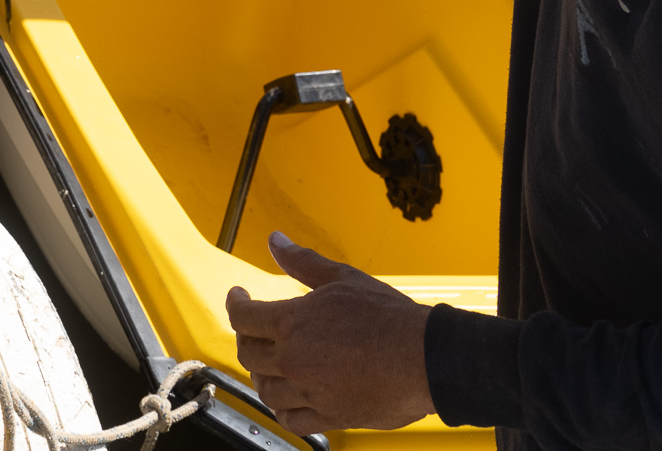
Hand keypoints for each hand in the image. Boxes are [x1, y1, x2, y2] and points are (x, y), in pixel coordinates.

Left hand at [224, 233, 433, 435]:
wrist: (426, 357)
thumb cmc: (389, 317)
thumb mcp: (342, 278)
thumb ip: (302, 261)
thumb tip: (276, 241)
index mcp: (292, 322)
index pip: (242, 317)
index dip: (235, 304)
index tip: (239, 297)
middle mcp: (294, 359)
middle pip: (248, 353)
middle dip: (248, 339)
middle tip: (256, 331)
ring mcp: (310, 391)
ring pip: (266, 390)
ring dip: (263, 375)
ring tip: (271, 364)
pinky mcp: (330, 417)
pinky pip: (292, 420)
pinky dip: (284, 410)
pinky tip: (287, 399)